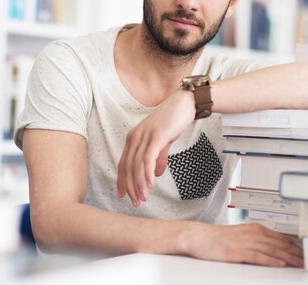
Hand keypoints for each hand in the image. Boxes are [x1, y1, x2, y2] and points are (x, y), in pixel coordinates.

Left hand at [117, 89, 194, 206]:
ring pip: (136, 165)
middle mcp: (135, 137)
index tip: (123, 196)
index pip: (123, 163)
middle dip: (130, 187)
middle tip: (136, 203)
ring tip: (144, 198)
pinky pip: (148, 158)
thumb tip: (155, 174)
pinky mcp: (156, 136)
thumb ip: (158, 157)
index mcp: (133, 138)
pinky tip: (150, 184)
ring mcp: (144, 136)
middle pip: (127, 167)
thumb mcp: (163, 141)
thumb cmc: (173, 120)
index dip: (122, 181)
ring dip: (139, 184)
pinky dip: (147, 173)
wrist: (185, 103)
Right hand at [190, 223, 303, 267]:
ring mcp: (245, 242)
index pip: (281, 238)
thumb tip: (273, 248)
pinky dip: (270, 260)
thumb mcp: (241, 234)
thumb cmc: (218, 238)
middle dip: (296, 253)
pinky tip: (279, 264)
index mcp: (255, 228)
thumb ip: (257, 239)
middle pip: (280, 244)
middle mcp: (252, 233)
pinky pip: (257, 256)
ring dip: (288, 258)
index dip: (295, 246)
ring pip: (272, 250)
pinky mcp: (237, 252)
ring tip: (300, 264)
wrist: (199, 237)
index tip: (305, 253)